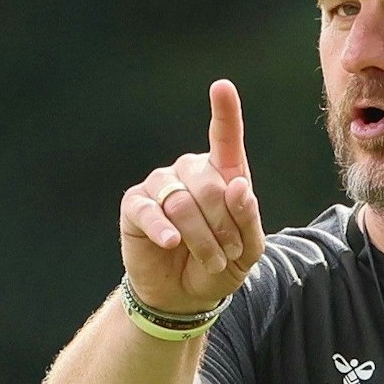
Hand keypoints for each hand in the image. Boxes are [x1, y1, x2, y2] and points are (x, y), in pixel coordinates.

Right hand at [119, 79, 265, 315]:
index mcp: (222, 175)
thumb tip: (238, 185)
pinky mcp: (135, 205)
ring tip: (212, 260)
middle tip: (228, 255)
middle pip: (211, 187)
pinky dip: (163, 230)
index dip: (224, 112)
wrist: (185, 296)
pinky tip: (171, 244)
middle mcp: (190, 172)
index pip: (225, 138)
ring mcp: (161, 186)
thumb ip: (248, 218)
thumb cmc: (221, 265)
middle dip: (224, 227)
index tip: (222, 87)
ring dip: (203, 240)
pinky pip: (150, 211)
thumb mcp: (248, 249)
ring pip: (183, 204)